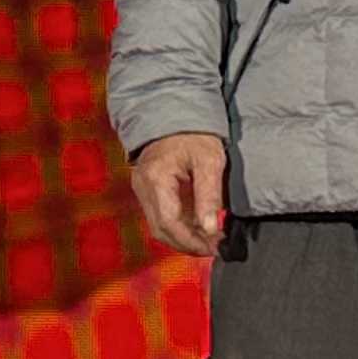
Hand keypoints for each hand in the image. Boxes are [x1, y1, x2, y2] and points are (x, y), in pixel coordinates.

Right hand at [130, 132, 228, 256]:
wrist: (175, 111)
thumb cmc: (194, 133)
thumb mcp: (209, 160)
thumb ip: (209, 195)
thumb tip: (211, 229)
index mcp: (156, 179)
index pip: (170, 223)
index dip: (192, 241)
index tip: (214, 247)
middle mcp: (143, 187)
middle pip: (161, 230)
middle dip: (188, 244)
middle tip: (214, 247)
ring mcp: (143, 189)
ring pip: (159, 226)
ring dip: (184, 237)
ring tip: (210, 239)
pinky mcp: (148, 189)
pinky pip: (161, 216)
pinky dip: (179, 226)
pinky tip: (199, 226)